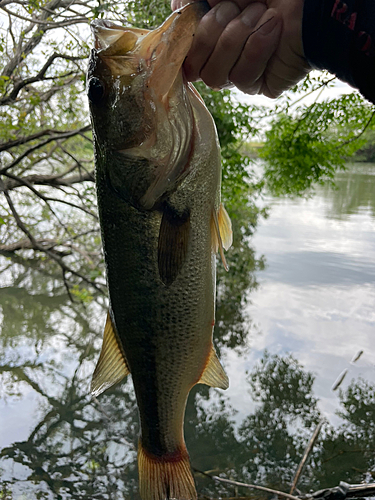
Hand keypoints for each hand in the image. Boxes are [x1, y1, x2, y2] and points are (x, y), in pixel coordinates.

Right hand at [171, 0, 310, 97]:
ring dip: (237, 39)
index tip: (196, 14)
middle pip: (196, 69)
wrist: (307, 1)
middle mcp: (223, 59)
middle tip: (238, 6)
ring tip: (261, 14)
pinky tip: (273, 29)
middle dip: (213, 32)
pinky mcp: (260, 85)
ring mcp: (241, 74)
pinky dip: (257, 49)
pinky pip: (242, 78)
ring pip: (216, 77)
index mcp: (212, 38)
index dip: (187, 40)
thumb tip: (176, 11)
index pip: (185, 55)